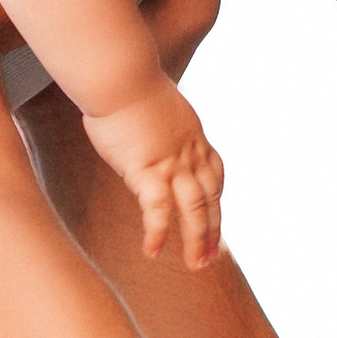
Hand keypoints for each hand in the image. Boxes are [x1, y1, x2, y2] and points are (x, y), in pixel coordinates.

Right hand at [83, 78, 225, 268]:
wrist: (120, 73)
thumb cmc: (124, 81)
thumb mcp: (151, 102)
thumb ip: (154, 121)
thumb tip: (141, 124)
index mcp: (193, 134)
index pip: (214, 173)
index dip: (216, 199)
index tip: (215, 218)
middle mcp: (189, 151)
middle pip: (210, 196)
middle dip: (214, 228)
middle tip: (213, 256)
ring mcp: (171, 161)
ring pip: (194, 208)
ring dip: (198, 239)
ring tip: (197, 264)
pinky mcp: (148, 169)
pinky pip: (158, 209)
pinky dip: (157, 232)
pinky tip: (153, 252)